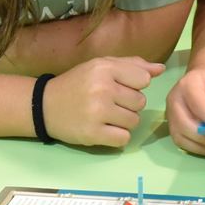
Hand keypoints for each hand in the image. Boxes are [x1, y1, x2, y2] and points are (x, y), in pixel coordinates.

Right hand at [42, 57, 164, 148]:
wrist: (44, 105)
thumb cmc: (78, 83)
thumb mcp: (101, 66)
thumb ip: (132, 65)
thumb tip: (160, 70)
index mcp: (104, 68)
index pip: (143, 79)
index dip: (135, 85)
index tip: (119, 87)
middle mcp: (102, 89)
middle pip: (140, 102)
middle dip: (129, 104)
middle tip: (110, 103)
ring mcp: (97, 112)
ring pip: (134, 121)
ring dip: (124, 121)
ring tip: (106, 116)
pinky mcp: (92, 134)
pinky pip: (124, 138)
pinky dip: (117, 136)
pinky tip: (104, 129)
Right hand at [167, 65, 204, 158]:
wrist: (200, 77)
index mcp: (187, 85)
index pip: (198, 105)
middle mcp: (174, 101)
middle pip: (186, 125)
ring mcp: (170, 115)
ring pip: (182, 138)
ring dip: (204, 148)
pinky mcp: (172, 127)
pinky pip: (183, 143)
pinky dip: (199, 149)